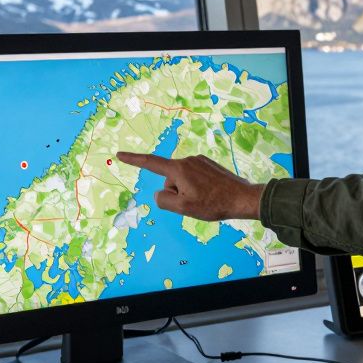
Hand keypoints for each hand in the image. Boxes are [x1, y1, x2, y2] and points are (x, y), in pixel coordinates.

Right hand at [116, 152, 264, 220]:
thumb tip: (160, 193)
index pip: (150, 163)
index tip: (120, 155)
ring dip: (187, 191)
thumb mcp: (183, 208)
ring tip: (205, 200)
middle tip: (194, 204)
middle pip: (170, 179)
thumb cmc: (213, 204)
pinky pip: (194, 177)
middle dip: (175, 192)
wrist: (242, 198)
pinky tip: (210, 195)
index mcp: (179, 169)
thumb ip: (164, 200)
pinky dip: (196, 188)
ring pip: (182, 180)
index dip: (133, 160)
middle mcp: (188, 160)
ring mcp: (199, 161)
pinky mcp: (209, 165)